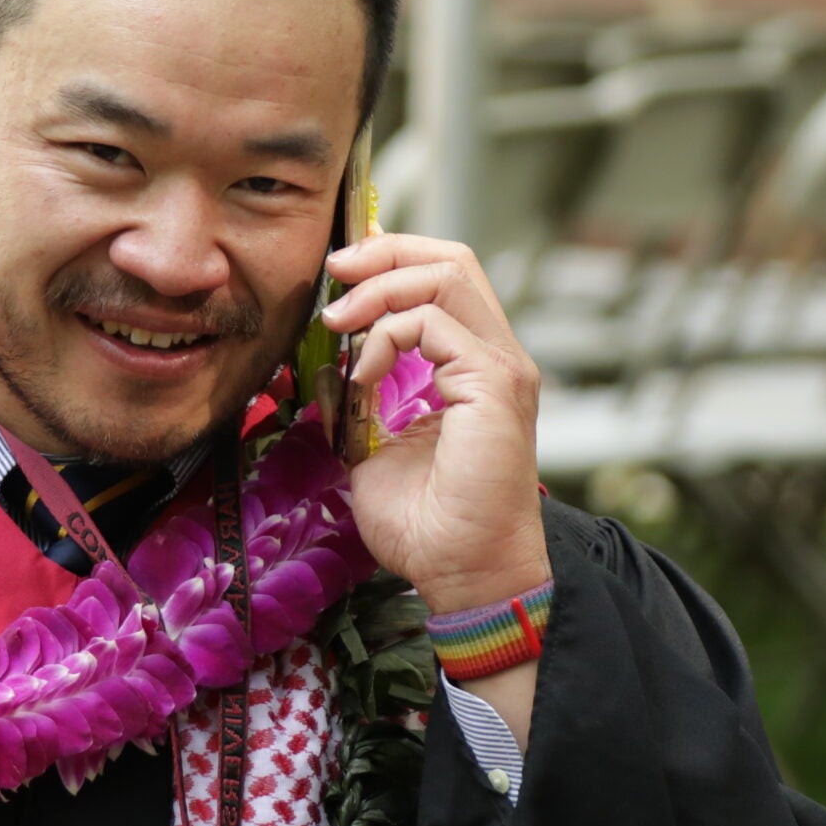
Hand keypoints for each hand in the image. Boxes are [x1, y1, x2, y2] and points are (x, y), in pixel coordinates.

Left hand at [321, 234, 549, 615]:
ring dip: (380, 286)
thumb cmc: (427, 527)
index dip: (393, 260)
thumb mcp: (371, 450)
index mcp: (474, 367)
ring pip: (448, 275)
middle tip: (334, 270)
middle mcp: (495, 358)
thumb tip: (324, 372)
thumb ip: (356, 404)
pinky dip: (386, 336)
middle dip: (385, 252)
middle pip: (452, 260)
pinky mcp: (494, 383)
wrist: (462, 573)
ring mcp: (501, 367)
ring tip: (338, 320)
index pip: (445, 280)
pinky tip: (362, 374)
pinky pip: (432, 323)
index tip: (341, 272)